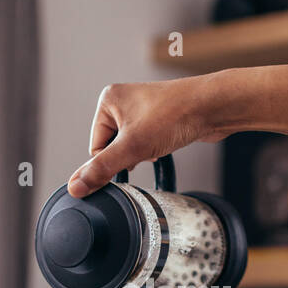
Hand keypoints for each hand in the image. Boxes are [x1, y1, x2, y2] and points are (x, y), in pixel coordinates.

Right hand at [65, 77, 219, 197]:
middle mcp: (122, 100)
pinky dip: (154, 149)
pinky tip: (166, 142)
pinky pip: (146, 142)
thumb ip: (101, 169)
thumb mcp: (132, 147)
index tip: (131, 156)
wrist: (212, 106)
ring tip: (159, 142)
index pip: (95, 147)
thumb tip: (75, 187)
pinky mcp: (157, 118)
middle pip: (113, 147)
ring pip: (131, 146)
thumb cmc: (175, 116)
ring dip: (142, 153)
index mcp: (107, 100)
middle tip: (148, 148)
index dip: (113, 159)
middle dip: (130, 156)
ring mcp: (141, 108)